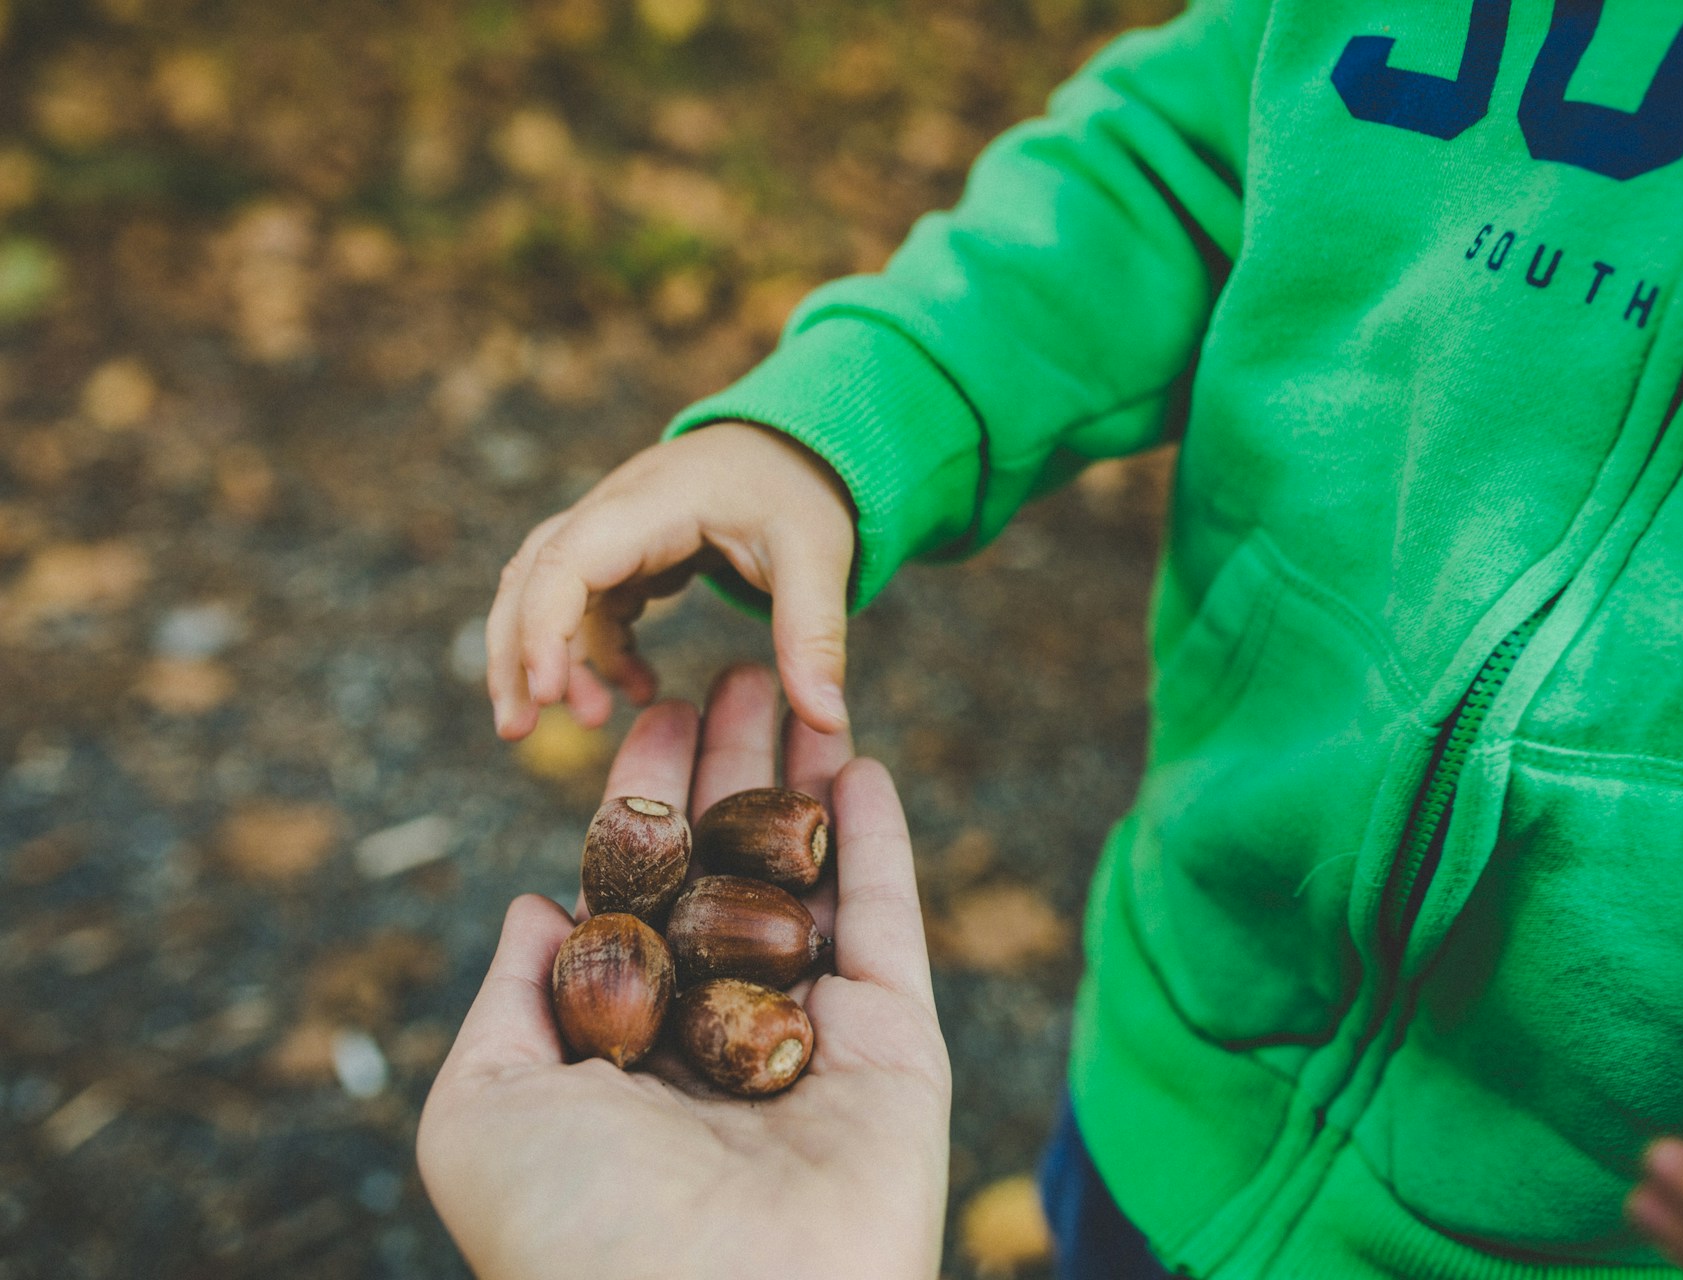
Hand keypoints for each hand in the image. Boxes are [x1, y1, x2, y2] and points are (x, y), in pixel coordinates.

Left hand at [419, 666, 950, 1279]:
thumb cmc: (570, 1228)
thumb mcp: (481, 1111)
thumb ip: (507, 1000)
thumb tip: (532, 902)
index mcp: (626, 1043)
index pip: (642, 890)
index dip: (647, 796)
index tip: (658, 711)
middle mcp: (720, 1030)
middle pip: (731, 868)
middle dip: (734, 768)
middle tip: (739, 668)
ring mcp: (812, 1036)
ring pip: (811, 880)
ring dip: (807, 782)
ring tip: (804, 685)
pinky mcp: (894, 1047)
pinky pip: (887, 925)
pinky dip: (880, 842)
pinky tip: (863, 763)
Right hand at [486, 422, 857, 739]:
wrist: (798, 443)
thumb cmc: (802, 491)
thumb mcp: (819, 558)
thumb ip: (815, 635)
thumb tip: (827, 721)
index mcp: (655, 502)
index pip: (568, 560)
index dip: (545, 627)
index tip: (550, 696)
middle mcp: (615, 508)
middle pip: (531, 576)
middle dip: (516, 654)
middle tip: (518, 731)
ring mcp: (613, 529)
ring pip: (545, 591)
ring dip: (547, 658)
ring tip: (581, 722)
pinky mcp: (625, 551)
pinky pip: (588, 605)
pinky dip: (598, 652)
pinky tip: (638, 691)